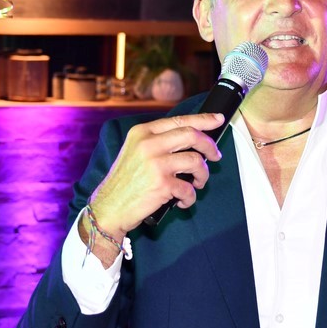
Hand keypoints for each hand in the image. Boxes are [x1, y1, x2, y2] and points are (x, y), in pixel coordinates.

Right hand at [88, 113, 224, 238]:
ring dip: (202, 175)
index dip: (203, 119)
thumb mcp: (135, 152)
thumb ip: (158, 142)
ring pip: (196, 161)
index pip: (179, 120)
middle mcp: (148, 144)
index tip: (218, 119)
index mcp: (142, 133)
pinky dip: (190, 198)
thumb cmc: (125, 183)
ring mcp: (155, 163)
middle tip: (215, 156)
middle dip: (209, 146)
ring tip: (197, 183)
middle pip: (192, 135)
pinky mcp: (162, 184)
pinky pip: (189, 188)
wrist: (108, 208)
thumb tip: (192, 138)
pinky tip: (181, 201)